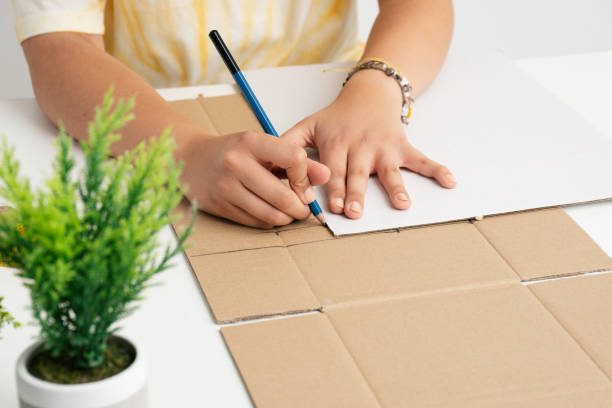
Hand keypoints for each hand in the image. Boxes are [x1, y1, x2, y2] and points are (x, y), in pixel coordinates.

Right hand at [176, 130, 329, 227]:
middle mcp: (237, 163)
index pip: (294, 158)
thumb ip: (296, 161)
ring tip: (291, 213)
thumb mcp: (264, 147)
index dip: (306, 176)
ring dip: (287, 218)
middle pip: (284, 196)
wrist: (190, 158)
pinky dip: (270, 221)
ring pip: (271, 215)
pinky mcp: (220, 206)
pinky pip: (256, 222)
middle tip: (304, 208)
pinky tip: (271, 213)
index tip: (304, 184)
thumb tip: (326, 176)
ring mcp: (226, 187)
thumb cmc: (234, 151)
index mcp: (252, 141)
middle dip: (301, 208)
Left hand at [283, 69, 455, 218]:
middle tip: (354, 212)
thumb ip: (288, 144)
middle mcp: (360, 146)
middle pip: (357, 173)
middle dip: (355, 193)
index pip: (330, 169)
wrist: (369, 92)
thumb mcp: (309, 125)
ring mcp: (383, 147)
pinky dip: (437, 170)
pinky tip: (450, 181)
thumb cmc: (337, 115)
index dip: (328, 187)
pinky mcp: (402, 146)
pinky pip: (422, 159)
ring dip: (396, 187)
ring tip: (402, 204)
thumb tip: (269, 168)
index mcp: (336, 143)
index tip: (328, 206)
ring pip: (389, 170)